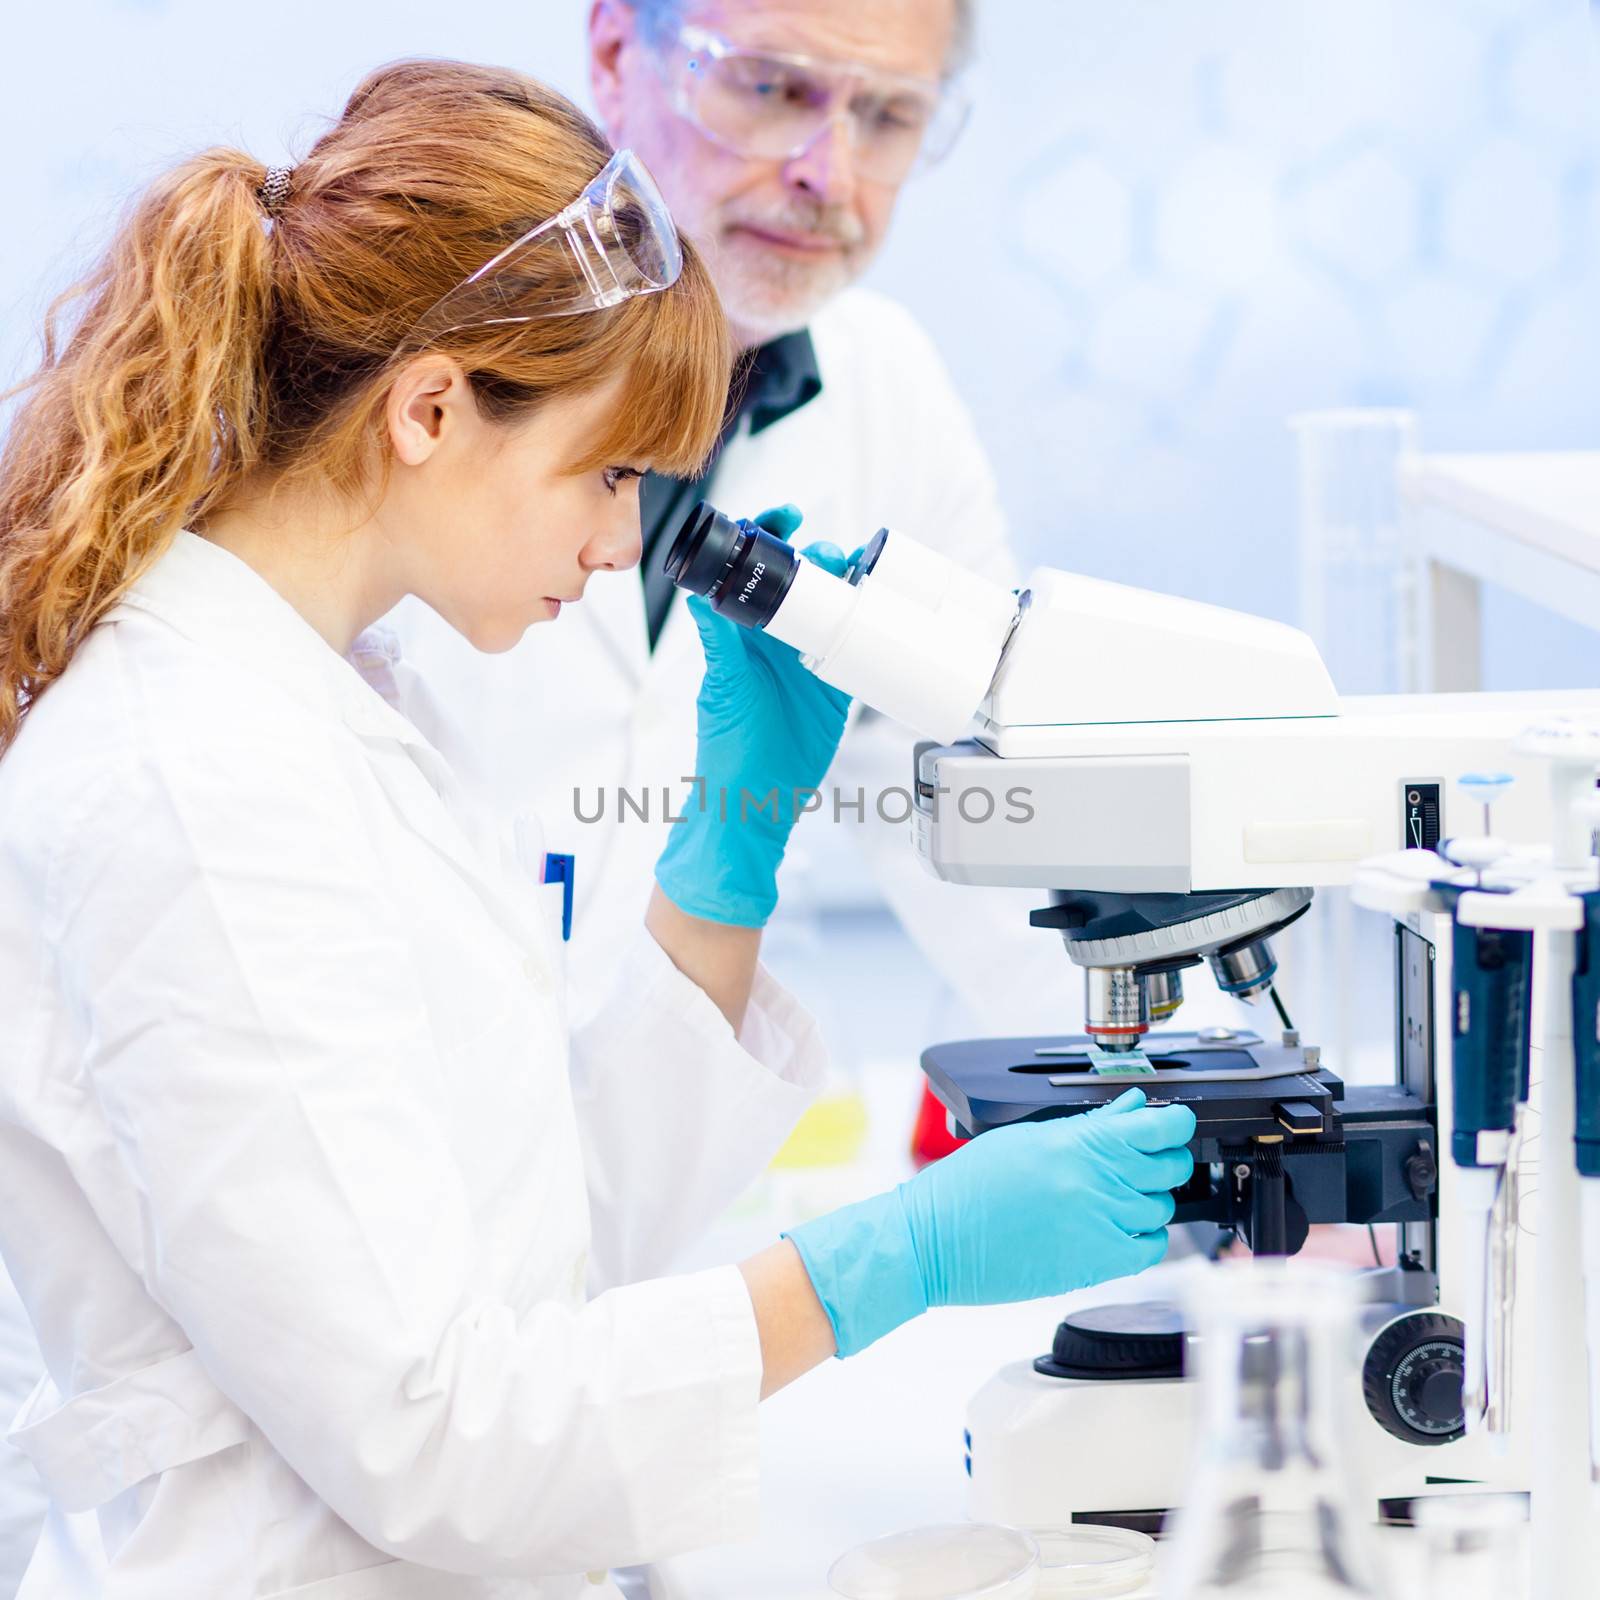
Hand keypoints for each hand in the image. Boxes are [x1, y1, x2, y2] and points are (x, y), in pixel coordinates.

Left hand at [655, 505, 851, 927]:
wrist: (758, 802)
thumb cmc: (729, 750)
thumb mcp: (724, 687)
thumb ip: (719, 640)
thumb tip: (700, 593)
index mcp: (744, 631)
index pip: (754, 567)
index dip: (770, 533)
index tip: (786, 516)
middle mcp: (776, 639)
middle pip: (803, 578)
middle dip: (819, 555)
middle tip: (832, 554)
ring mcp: (809, 659)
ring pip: (833, 605)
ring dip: (847, 584)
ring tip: (858, 573)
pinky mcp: (837, 685)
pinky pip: (857, 645)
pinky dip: (870, 626)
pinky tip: (881, 611)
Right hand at [785, 1088, 1196, 1356]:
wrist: (934, 1240)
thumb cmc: (967, 1187)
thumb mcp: (1026, 1139)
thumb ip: (1086, 1125)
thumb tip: (1130, 1108)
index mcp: (1075, 1143)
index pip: (1157, 1127)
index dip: (1175, 1123)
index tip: (1173, 1123)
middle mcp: (1093, 1182)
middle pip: (1168, 1167)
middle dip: (1163, 1159)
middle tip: (1140, 1159)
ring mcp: (1097, 1225)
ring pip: (1160, 1208)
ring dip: (1148, 1199)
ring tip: (1114, 1196)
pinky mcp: (1094, 1264)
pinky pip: (1148, 1248)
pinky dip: (1143, 1237)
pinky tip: (1119, 1228)